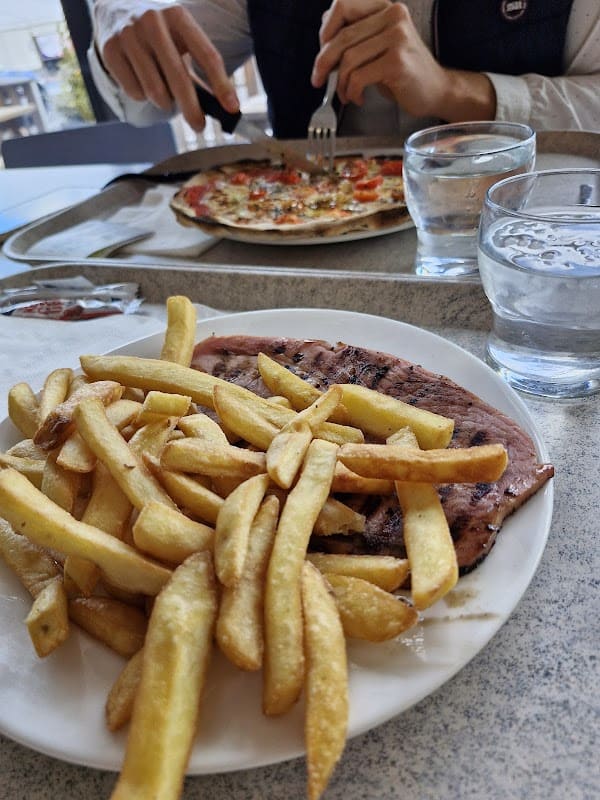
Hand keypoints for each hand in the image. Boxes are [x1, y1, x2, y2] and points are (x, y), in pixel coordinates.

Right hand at [100, 4, 238, 130]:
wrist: (115, 6)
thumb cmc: (160, 31)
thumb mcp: (181, 38)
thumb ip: (199, 69)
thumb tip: (223, 106)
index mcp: (178, 16)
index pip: (207, 55)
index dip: (222, 85)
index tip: (232, 109)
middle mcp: (152, 21)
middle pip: (179, 78)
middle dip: (192, 109)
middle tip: (200, 127)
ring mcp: (129, 35)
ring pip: (155, 91)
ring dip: (165, 102)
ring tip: (165, 93)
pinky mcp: (110, 50)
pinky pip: (134, 92)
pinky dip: (143, 96)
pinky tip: (142, 81)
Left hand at [312, 0, 494, 121]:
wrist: (435, 91)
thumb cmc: (403, 71)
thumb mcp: (376, 46)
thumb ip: (355, 34)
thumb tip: (324, 32)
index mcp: (385, 8)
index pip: (342, 5)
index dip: (325, 30)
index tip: (321, 53)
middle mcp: (393, 16)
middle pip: (342, 36)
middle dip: (324, 62)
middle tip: (318, 80)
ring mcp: (397, 37)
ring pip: (348, 59)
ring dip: (341, 83)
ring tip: (346, 94)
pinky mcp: (397, 61)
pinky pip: (359, 77)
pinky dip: (352, 92)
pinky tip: (358, 98)